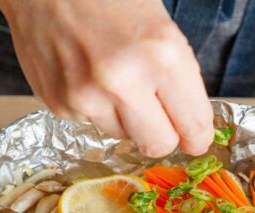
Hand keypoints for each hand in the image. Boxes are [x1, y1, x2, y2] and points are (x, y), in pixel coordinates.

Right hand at [0, 0, 212, 156]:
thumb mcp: (160, 25)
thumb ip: (177, 75)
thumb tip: (187, 120)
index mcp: (161, 55)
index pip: (192, 125)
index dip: (196, 136)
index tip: (194, 138)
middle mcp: (123, 81)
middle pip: (157, 145)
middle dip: (162, 134)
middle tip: (159, 117)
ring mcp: (86, 96)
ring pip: (121, 135)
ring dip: (123, 116)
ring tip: (111, 77)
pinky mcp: (58, 104)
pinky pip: (89, 121)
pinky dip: (92, 105)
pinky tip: (83, 73)